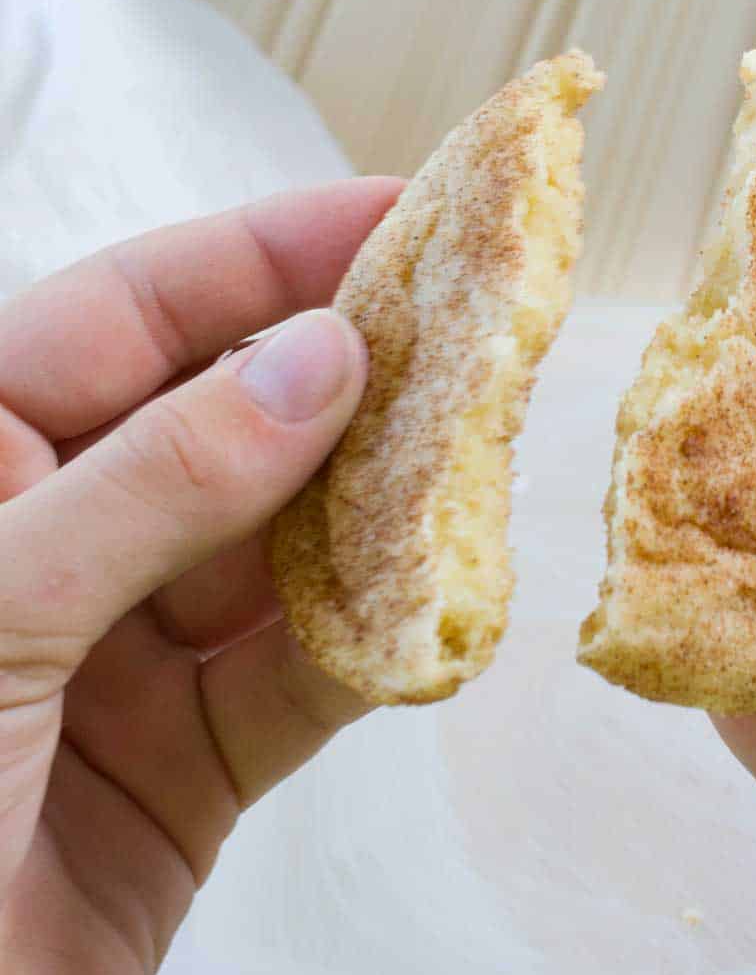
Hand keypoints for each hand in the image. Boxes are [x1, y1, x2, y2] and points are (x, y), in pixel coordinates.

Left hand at [0, 182, 402, 974]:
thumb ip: (162, 479)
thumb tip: (321, 359)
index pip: (131, 311)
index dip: (265, 252)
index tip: (395, 211)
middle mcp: (54, 534)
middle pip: (229, 416)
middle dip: (352, 374)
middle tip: (479, 323)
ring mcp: (123, 649)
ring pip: (283, 542)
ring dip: (382, 509)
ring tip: (481, 452)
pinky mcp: (185, 763)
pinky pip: (301, 676)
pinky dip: (372, 645)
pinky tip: (435, 610)